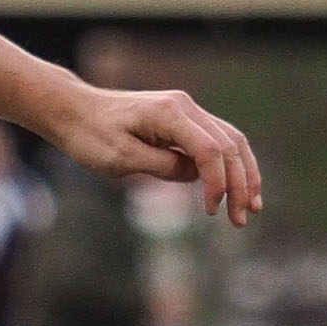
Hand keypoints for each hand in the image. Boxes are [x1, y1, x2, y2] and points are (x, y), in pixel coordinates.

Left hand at [49, 83, 262, 225]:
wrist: (74, 110)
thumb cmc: (90, 135)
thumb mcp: (119, 159)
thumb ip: (161, 166)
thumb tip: (196, 175)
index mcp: (168, 113)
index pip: (208, 150)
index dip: (217, 183)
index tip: (212, 211)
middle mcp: (184, 106)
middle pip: (228, 146)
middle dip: (240, 184)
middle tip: (241, 219)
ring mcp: (187, 110)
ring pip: (231, 141)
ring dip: (245, 174)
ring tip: (252, 206)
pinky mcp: (183, 120)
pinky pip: (218, 140)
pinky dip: (231, 164)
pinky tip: (238, 188)